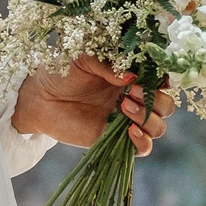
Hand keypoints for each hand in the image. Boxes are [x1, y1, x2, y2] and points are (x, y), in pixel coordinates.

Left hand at [12, 57, 172, 150]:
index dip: (164, 79)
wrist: (39, 97)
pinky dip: (143, 141)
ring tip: (123, 106)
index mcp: (131, 75)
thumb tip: (132, 76)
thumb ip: (110, 64)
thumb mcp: (84, 57)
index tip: (154, 76)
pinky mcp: (115, 139)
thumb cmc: (60, 71)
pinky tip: (129, 130)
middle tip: (129, 92)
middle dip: (155, 100)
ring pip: (158, 126)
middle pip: (166, 105)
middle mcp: (133, 98)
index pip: (162, 80)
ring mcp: (126, 120)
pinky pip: (143, 148)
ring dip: (148, 117)